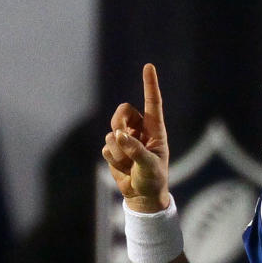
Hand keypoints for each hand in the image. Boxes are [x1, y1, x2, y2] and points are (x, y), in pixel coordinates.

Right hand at [102, 63, 170, 212]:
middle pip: (124, 111)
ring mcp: (125, 139)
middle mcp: (140, 131)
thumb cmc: (153, 179)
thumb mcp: (149, 165)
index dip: (150, 85)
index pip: (153, 103)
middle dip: (120, 121)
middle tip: (123, 135)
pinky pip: (106, 148)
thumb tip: (118, 135)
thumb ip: (135, 149)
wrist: (142, 196)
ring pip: (112, 133)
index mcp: (155, 130)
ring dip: (120, 152)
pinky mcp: (113, 149)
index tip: (149, 66)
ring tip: (131, 165)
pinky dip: (114, 160)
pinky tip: (124, 169)